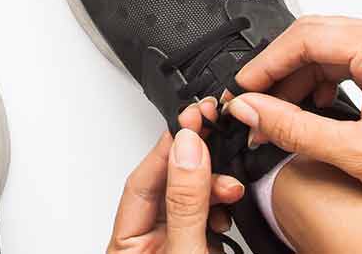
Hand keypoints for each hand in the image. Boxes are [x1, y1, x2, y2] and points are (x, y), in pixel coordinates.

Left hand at [109, 102, 245, 253]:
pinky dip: (223, 206)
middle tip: (215, 133)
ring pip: (192, 198)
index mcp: (129, 245)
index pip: (141, 182)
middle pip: (169, 184)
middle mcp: (151, 244)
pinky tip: (232, 205)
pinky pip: (210, 216)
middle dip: (197, 162)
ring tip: (232, 185)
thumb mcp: (185, 252)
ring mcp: (178, 246)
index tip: (191, 121)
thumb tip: (187, 150)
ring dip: (215, 185)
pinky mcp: (203, 251)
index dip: (167, 148)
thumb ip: (185, 203)